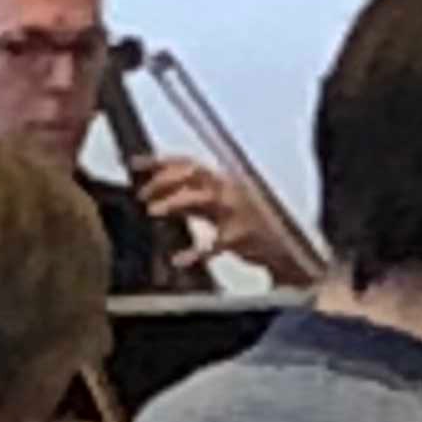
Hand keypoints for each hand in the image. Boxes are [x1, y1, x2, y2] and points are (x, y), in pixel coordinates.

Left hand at [134, 154, 315, 284]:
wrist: (286, 251)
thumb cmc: (252, 226)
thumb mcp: (222, 206)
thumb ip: (195, 198)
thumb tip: (160, 192)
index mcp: (224, 181)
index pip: (188, 162)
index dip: (159, 161)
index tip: (134, 163)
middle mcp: (230, 190)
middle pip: (192, 173)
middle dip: (164, 180)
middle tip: (144, 195)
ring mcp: (236, 212)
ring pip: (201, 197)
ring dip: (174, 202)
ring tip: (154, 211)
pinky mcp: (240, 237)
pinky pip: (214, 244)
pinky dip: (195, 253)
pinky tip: (180, 260)